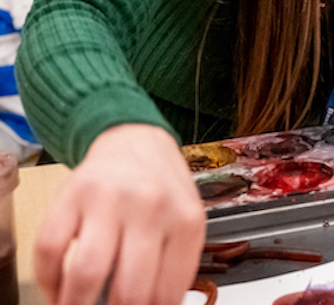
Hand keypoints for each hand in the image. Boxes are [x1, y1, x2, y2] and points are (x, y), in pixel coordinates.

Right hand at [34, 124, 204, 304]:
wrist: (136, 142)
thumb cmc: (161, 188)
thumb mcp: (185, 220)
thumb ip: (176, 265)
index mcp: (185, 220)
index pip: (167, 291)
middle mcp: (150, 207)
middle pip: (130, 289)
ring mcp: (109, 200)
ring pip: (87, 273)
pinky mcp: (72, 194)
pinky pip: (50, 249)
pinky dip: (50, 279)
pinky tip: (59, 286)